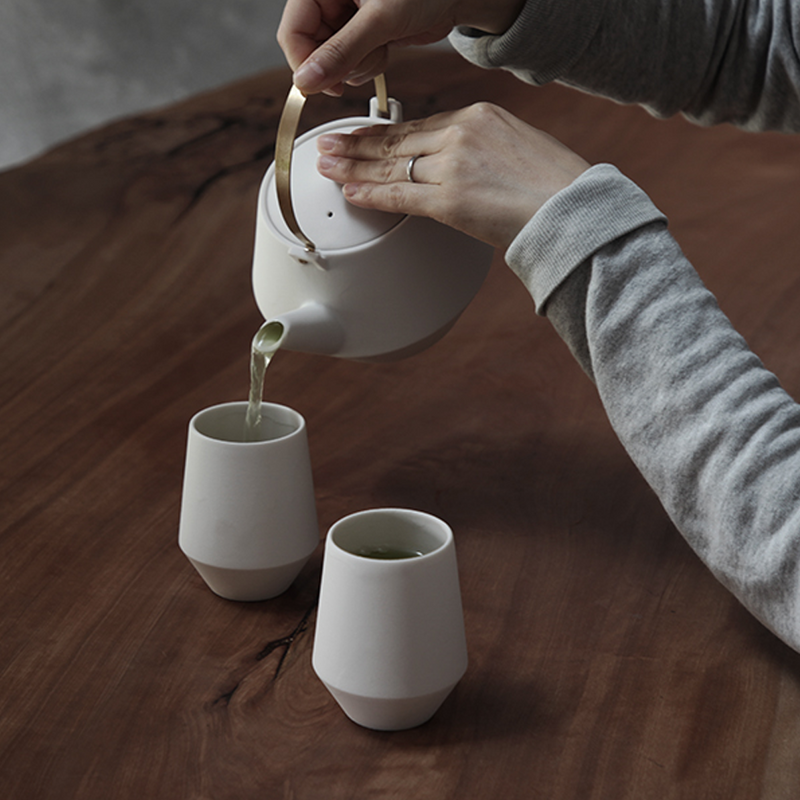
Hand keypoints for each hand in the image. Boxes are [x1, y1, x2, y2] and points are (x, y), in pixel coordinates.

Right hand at [277, 0, 524, 95]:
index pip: (293, 30)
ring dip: (355, 65)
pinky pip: (351, 60)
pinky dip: (367, 64)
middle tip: (362, 63)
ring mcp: (345, 15)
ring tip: (381, 47)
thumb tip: (308, 81)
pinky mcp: (362, 31)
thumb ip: (341, 51)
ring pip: (331, 59)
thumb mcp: (380, 19)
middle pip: (310, 47)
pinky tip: (385, 48)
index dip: (304, 62)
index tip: (319, 87)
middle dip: (337, 64)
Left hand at [316, 102, 590, 248]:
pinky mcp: (450, 200)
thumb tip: (460, 160)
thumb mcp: (517, 143)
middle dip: (357, 145)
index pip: (418, 125)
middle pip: (396, 140)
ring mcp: (452, 166)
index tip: (362, 135)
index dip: (383, 132)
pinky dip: (372, 194)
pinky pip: (400, 196)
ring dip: (354, 168)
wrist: (574, 208)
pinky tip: (350, 192)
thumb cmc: (555, 184)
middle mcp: (460, 133)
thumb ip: (481, 146)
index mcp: (478, 115)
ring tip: (327, 165)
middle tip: (328, 145)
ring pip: (392, 166)